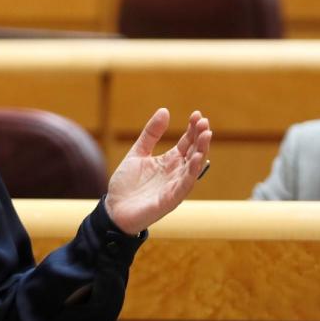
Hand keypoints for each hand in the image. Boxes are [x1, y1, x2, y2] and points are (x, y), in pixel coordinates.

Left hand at [104, 109, 211, 234]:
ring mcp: (174, 187)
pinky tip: (196, 158)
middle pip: (193, 152)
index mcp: (168, 162)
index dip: (192, 129)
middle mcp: (175, 173)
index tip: (197, 114)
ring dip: (201, 151)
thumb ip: (151, 134)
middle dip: (200, 137)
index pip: (186, 143)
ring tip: (206, 135)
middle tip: (204, 121)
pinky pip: (184, 186)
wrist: (113, 210)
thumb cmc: (127, 184)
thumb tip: (165, 110)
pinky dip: (191, 172)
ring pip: (193, 168)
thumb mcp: (138, 152)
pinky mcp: (169, 200)